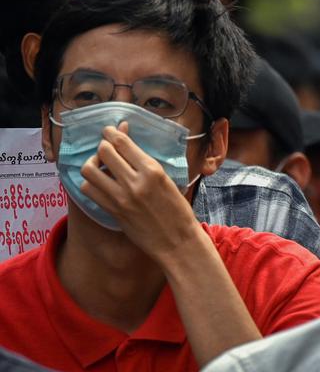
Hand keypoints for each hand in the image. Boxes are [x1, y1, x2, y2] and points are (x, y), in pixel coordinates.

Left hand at [79, 122, 203, 261]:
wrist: (177, 241)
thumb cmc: (178, 210)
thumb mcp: (168, 181)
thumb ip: (148, 165)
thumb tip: (131, 148)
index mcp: (153, 170)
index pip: (123, 143)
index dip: (112, 133)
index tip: (110, 130)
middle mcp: (134, 182)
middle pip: (104, 152)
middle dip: (102, 145)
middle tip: (104, 147)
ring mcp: (121, 197)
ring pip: (90, 170)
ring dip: (92, 164)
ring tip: (99, 165)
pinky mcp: (112, 211)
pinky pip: (89, 190)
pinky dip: (89, 183)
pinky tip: (98, 183)